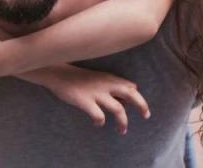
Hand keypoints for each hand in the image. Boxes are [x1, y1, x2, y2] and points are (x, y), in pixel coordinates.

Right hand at [35, 65, 149, 134]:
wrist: (56, 72)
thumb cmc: (76, 76)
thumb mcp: (97, 76)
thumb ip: (110, 84)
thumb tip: (125, 96)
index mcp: (109, 78)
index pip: (131, 87)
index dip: (137, 97)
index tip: (138, 106)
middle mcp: (106, 85)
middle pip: (131, 95)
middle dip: (142, 106)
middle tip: (146, 116)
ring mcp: (96, 94)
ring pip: (118, 109)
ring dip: (123, 122)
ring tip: (122, 130)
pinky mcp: (85, 101)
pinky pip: (99, 115)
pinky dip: (101, 122)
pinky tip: (98, 124)